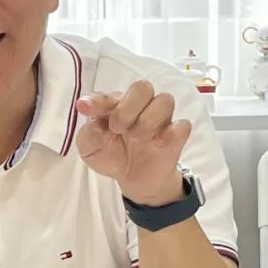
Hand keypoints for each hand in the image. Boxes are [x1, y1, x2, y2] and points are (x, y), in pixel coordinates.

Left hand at [75, 80, 190, 206]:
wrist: (133, 180)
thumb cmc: (111, 156)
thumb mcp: (90, 150)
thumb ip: (88, 134)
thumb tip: (93, 122)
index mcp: (114, 106)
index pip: (107, 96)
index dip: (96, 101)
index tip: (85, 109)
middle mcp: (139, 106)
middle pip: (143, 87)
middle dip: (128, 106)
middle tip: (117, 128)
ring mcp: (159, 119)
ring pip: (165, 100)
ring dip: (148, 119)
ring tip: (137, 138)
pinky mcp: (176, 135)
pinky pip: (183, 125)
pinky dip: (171, 133)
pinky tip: (158, 143)